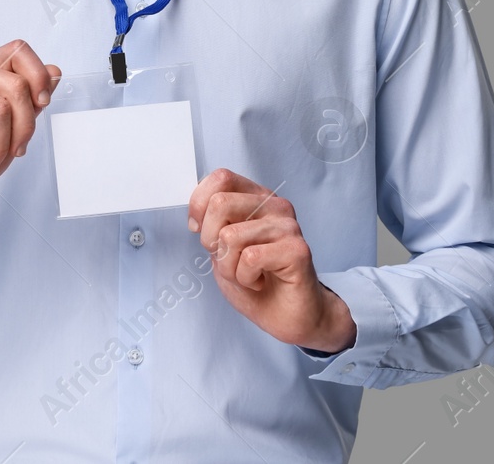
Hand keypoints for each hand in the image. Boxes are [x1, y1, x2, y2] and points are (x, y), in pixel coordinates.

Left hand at [188, 168, 355, 352]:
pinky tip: (259, 281)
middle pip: (220, 203)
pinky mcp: (297, 250)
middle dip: (211, 241)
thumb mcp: (222, 248)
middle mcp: (274, 207)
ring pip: (230, 236)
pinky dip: (245, 278)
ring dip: (230, 267)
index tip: (204, 232)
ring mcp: (288, 227)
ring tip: (248, 274)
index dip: (200, 205)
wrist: (287, 316)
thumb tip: (196, 213)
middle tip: (229, 260)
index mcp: (256, 199)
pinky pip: (250, 258)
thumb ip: (211, 224)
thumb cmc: (257, 282)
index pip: (221, 178)